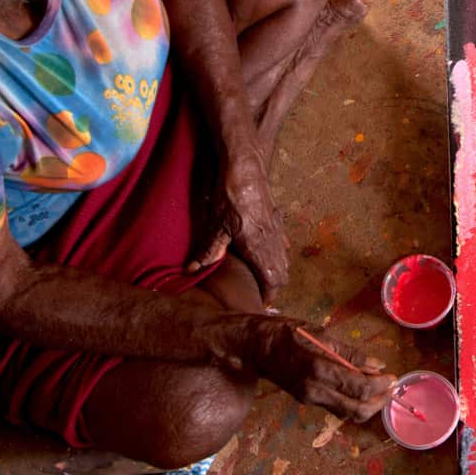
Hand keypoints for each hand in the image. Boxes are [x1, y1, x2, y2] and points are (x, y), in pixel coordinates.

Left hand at [188, 149, 289, 301]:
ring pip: (284, 259)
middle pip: (282, 273)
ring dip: (276, 270)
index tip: (260, 303)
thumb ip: (208, 251)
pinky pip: (282, 242)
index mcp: (259, 249)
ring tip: (263, 277)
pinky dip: (278, 252)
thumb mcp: (216, 227)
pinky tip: (268, 250)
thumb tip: (192, 270)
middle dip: (274, 286)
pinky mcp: (276, 218)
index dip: (269, 295)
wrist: (246, 171)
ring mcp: (277, 230)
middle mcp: (272, 242)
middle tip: (260, 294)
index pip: (273, 280)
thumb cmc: (231, 199)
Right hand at [243, 317, 394, 421]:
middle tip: (392, 388)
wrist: (257, 347)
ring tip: (380, 389)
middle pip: (356, 409)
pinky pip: (336, 407)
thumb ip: (349, 353)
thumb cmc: (288, 333)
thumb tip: (376, 365)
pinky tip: (360, 389)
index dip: (381, 386)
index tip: (393, 378)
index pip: (359, 387)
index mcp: (319, 369)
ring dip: (368, 405)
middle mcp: (315, 390)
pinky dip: (353, 402)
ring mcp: (310, 399)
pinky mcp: (307, 401)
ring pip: (347, 413)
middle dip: (379, 402)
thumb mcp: (321, 334)